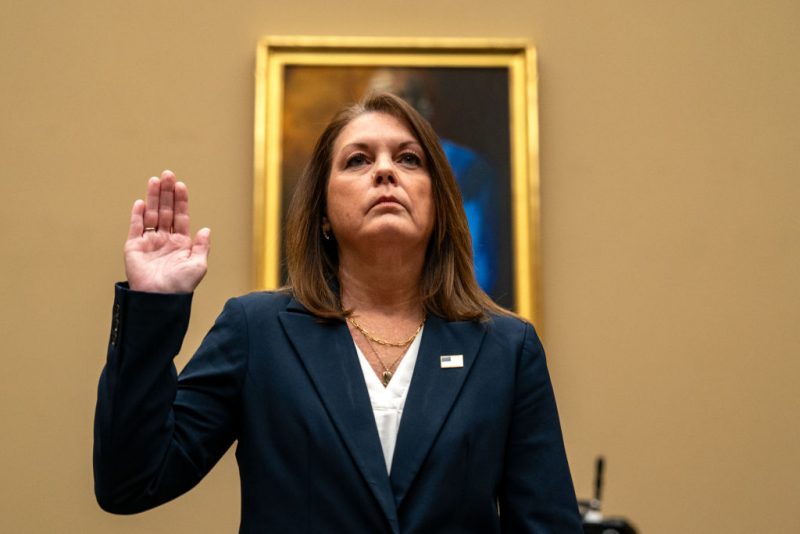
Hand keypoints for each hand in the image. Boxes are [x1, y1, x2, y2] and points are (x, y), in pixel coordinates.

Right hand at [124, 170, 209, 292]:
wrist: (159, 299)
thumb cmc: (180, 286)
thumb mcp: (198, 266)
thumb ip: (201, 247)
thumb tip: (206, 229)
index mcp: (180, 243)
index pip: (181, 216)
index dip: (181, 201)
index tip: (181, 185)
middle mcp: (165, 240)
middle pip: (165, 211)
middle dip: (167, 193)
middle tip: (168, 175)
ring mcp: (149, 242)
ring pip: (151, 215)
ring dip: (153, 197)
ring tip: (155, 180)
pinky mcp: (134, 247)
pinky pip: (135, 228)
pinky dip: (138, 215)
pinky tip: (142, 202)